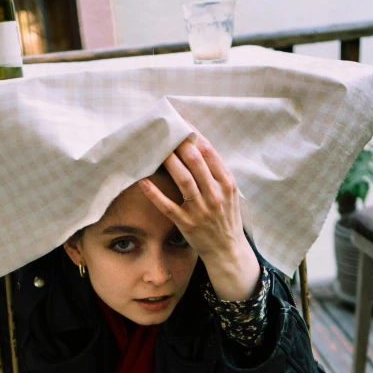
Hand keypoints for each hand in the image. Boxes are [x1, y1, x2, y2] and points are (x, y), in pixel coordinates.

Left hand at [138, 125, 260, 300]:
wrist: (227, 249)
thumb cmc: (226, 217)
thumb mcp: (229, 193)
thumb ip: (216, 172)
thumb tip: (196, 146)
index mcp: (226, 183)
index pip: (209, 152)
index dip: (193, 134)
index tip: (180, 122)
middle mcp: (215, 195)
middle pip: (195, 162)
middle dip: (178, 144)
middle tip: (164, 132)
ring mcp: (200, 210)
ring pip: (183, 180)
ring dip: (168, 162)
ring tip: (156, 149)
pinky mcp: (186, 224)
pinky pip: (168, 206)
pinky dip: (154, 194)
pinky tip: (143, 181)